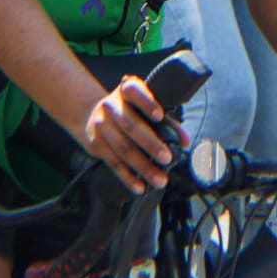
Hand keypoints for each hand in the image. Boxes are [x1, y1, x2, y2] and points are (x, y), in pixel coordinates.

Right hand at [81, 75, 189, 193]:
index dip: (147, 103)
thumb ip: (167, 121)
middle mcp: (111, 105)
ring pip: (123, 149)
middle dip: (150, 144)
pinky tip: (140, 186)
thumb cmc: (129, 110)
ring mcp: (101, 124)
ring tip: (159, 179)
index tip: (160, 116)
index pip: (135, 92)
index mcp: (126, 90)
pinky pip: (114, 162)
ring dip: (143, 166)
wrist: (92, 115)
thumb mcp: (144, 107)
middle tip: (167, 158)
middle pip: (131, 126)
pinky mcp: (96, 143)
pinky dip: (128, 177)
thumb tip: (184, 141)